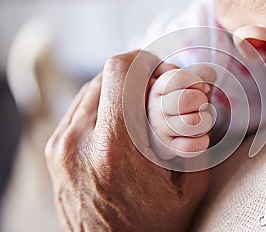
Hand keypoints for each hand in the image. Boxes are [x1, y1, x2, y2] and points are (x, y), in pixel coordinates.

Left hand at [45, 51, 208, 230]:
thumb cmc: (151, 226)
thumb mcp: (188, 188)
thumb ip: (196, 139)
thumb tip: (201, 99)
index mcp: (115, 149)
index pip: (121, 72)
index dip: (145, 59)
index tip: (164, 70)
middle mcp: (79, 142)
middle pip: (106, 76)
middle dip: (137, 74)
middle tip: (159, 88)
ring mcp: (61, 145)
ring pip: (90, 88)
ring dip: (119, 88)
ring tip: (140, 105)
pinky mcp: (55, 150)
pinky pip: (80, 108)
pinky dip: (102, 103)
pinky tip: (120, 119)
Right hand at [147, 68, 213, 159]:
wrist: (163, 122)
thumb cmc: (177, 96)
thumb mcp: (184, 79)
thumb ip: (197, 72)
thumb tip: (208, 78)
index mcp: (158, 88)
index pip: (176, 78)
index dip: (195, 80)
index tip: (201, 85)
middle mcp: (156, 109)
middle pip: (184, 100)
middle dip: (200, 99)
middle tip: (201, 103)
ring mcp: (162, 130)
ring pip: (190, 123)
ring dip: (204, 120)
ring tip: (201, 119)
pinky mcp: (171, 147)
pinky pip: (189, 148)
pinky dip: (202, 142)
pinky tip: (202, 136)